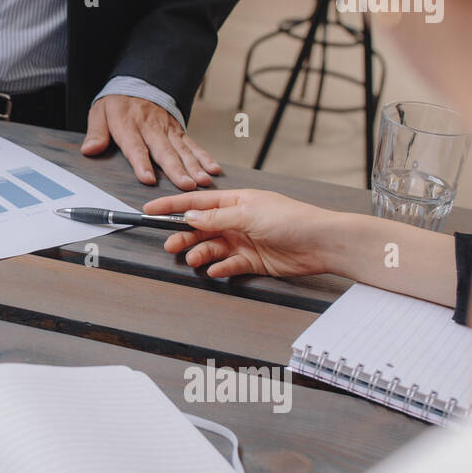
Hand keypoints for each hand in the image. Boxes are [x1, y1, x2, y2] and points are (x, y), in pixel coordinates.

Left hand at [81, 95, 220, 188]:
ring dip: (194, 166)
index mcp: (129, 125)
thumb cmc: (118, 104)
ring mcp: (167, 129)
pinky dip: (204, 156)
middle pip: (164, 151)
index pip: (135, 147)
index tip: (148, 179)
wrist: (138, 83)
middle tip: (186, 186)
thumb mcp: (99, 112)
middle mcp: (151, 127)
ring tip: (202, 181)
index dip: (142, 163)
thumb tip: (90, 149)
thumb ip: (96, 132)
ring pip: (182, 149)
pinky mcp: (178, 131)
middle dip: (176, 169)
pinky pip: (192, 144)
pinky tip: (212, 169)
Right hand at [142, 189, 342, 277]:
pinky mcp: (252, 261)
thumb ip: (216, 217)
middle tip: (170, 245)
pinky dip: (220, 268)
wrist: (321, 243)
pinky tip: (215, 270)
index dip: (172, 207)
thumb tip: (190, 216)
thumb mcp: (248, 213)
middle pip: (201, 229)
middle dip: (184, 236)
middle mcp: (237, 221)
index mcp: (235, 202)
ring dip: (201, 254)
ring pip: (212, 248)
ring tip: (194, 260)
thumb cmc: (291, 219)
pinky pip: (229, 265)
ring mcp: (244, 241)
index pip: (197, 203)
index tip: (151, 210)